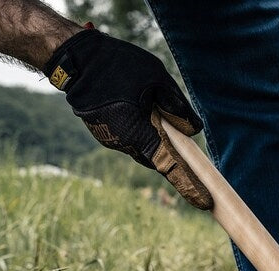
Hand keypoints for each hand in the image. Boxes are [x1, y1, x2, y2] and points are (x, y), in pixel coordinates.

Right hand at [43, 28, 211, 210]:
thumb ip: (178, 107)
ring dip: (155, 136)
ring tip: (151, 105)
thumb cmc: (117, 65)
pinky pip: (131, 137)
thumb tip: (193, 131)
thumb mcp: (157, 79)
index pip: (170, 166)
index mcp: (137, 133)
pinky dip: (141, 129)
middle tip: (186, 145)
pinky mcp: (106, 133)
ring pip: (144, 146)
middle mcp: (123, 143)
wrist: (74, 59)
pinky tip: (137, 106)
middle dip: (174, 154)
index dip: (189, 184)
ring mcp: (112, 140)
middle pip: (159, 157)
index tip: (205, 202)